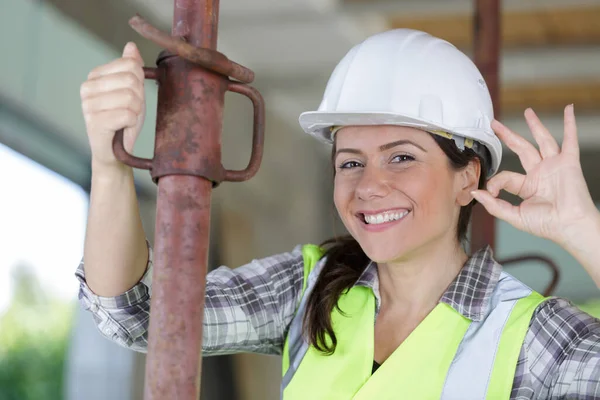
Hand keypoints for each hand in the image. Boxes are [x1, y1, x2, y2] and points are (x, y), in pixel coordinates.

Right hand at [80, 42, 145, 170]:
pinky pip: (128, 114)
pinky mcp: (95, 122)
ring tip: (125, 120)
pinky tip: (122, 128)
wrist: (115, 154)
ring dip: (136, 112)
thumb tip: (131, 46)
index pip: (131, 65)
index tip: (133, 97)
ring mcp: (88, 105)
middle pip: (132, 80)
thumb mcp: (132, 91)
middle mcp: (87, 87)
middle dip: (139, 98)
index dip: (140, 83)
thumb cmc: (124, 121)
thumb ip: (131, 69)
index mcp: (95, 76)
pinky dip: (131, 123)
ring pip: (131, 97)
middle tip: (130, 111)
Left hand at [471, 105, 598, 248]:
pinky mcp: (568, 162)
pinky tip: (568, 110)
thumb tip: (475, 194)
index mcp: (527, 186)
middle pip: (521, 148)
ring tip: (527, 111)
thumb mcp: (514, 216)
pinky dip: (570, 124)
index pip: (506, 175)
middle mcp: (540, 173)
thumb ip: (494, 205)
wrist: (570, 226)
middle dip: (507, 135)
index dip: (496, 182)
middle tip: (494, 124)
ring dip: (535, 125)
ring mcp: (554, 166)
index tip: (491, 191)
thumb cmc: (547, 225)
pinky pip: (569, 140)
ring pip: (542, 140)